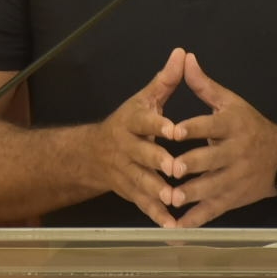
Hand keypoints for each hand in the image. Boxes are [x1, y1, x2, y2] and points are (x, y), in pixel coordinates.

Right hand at [88, 47, 186, 227]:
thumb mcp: (144, 99)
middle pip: (141, 154)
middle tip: (175, 167)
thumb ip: (166, 80)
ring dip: (157, 191)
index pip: (144, 121)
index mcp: (131, 122)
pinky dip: (156, 215)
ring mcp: (125, 171)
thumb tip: (183, 53)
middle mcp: (125, 147)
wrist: (93, 154)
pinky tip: (172, 224)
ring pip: (141, 181)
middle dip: (156, 161)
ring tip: (175, 198)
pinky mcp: (129, 191)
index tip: (173, 129)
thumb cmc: (129, 123)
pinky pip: (142, 204)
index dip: (157, 125)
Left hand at [166, 53, 276, 227]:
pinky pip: (213, 211)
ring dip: (192, 194)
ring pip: (212, 188)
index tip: (173, 131)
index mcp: (232, 126)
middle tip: (173, 168)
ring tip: (172, 198)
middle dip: (193, 165)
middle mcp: (235, 153)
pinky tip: (176, 225)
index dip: (192, 128)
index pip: (211, 126)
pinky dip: (195, 220)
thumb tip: (185, 58)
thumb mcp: (230, 102)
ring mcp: (234, 179)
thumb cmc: (249, 126)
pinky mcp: (232, 199)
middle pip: (212, 160)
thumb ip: (204, 85)